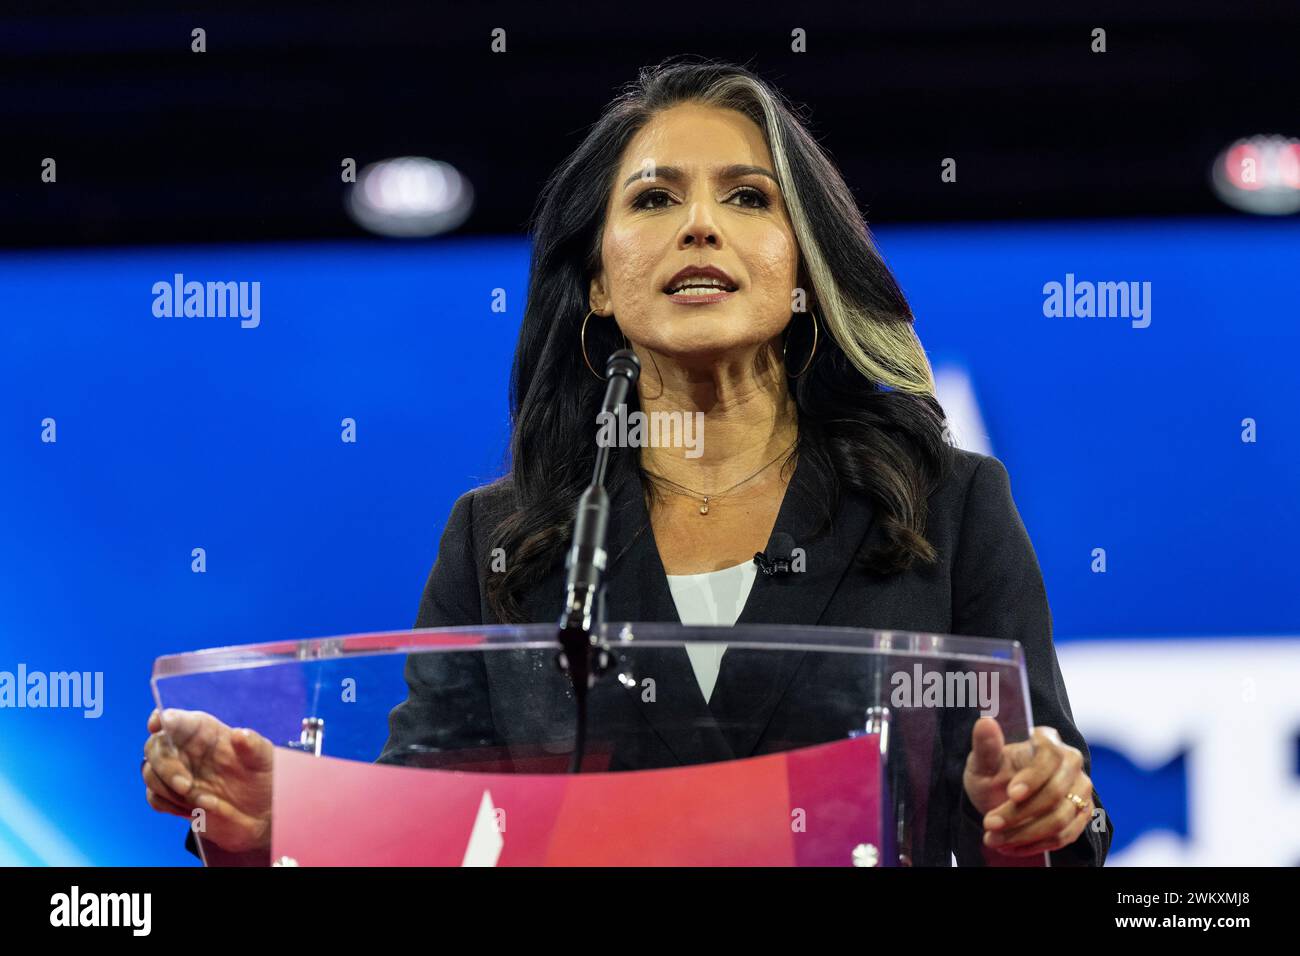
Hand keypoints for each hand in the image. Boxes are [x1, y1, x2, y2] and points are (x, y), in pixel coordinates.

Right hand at [142, 707, 273, 853]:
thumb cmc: (262, 775)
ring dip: (172, 792)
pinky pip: (155, 798)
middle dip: (166, 768)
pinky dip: (171, 806)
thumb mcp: (264, 758)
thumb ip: (253, 744)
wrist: (260, 811)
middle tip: (187, 786)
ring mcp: (176, 772)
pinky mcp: (172, 795)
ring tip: (206, 802)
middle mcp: (185, 748)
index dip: (161, 719)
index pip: (174, 718)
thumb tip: (240, 734)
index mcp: (203, 730)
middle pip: (154, 748)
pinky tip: (196, 810)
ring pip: (151, 775)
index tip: (156, 726)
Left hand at [962, 716, 1093, 856]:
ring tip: (993, 839)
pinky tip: (1010, 847)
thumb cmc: (992, 773)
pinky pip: (1066, 835)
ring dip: (1025, 834)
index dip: (1032, 778)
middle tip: (989, 824)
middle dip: (1021, 814)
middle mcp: (1070, 761)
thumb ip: (985, 745)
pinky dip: (1036, 845)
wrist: (1001, 796)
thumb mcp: (982, 761)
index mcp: (1047, 740)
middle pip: (1056, 793)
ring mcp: (1080, 788)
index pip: (1049, 757)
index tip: (1011, 794)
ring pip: (1061, 818)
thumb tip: (985, 722)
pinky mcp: (1083, 813)